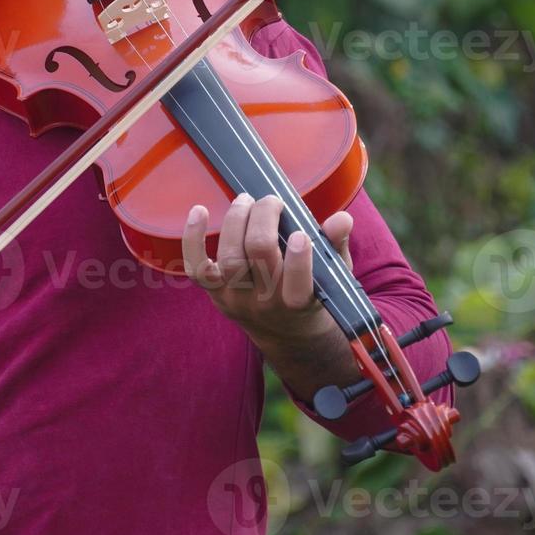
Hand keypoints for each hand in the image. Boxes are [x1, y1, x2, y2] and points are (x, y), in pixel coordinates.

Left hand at [181, 193, 354, 345]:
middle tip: (272, 201)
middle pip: (258, 255)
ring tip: (246, 201)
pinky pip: (196, 267)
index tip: (301, 233)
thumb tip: (341, 219)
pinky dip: (193, 238)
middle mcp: (265, 303)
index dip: (299, 259)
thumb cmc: (314, 292)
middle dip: (264, 218)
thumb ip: (336, 245)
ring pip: (230, 257)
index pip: (298, 286)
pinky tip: (199, 210)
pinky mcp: (215, 291)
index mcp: (300, 302)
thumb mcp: (333, 274)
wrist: (286, 333)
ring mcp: (236, 298)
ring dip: (236, 220)